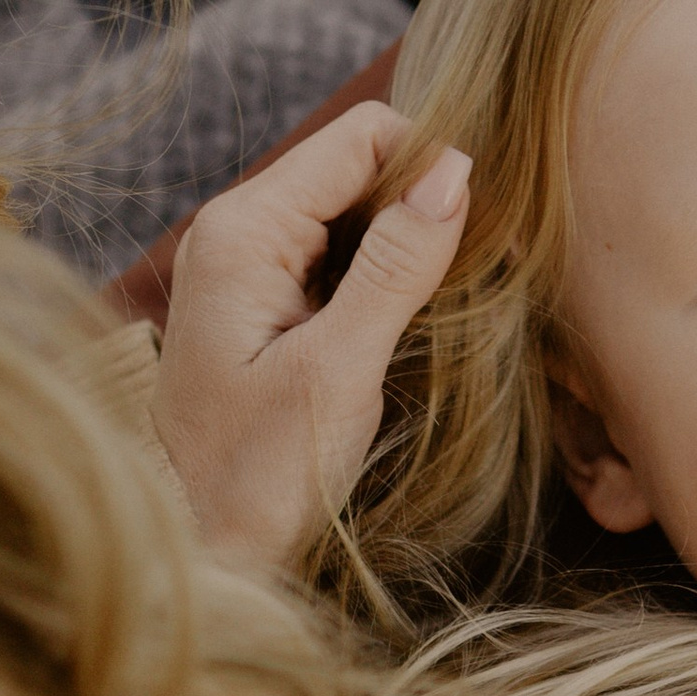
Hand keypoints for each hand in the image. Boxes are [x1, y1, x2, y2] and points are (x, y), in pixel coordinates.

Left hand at [150, 106, 468, 572]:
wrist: (205, 556)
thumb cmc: (260, 479)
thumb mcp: (339, 371)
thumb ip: (397, 267)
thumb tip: (456, 171)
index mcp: (243, 231)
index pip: (361, 138)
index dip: (433, 167)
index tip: (491, 231)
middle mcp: (235, 230)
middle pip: (357, 167)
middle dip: (423, 205)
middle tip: (478, 276)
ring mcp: (245, 266)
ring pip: (353, 212)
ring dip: (408, 245)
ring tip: (446, 307)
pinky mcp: (262, 303)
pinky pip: (338, 256)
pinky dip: (383, 276)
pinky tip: (408, 324)